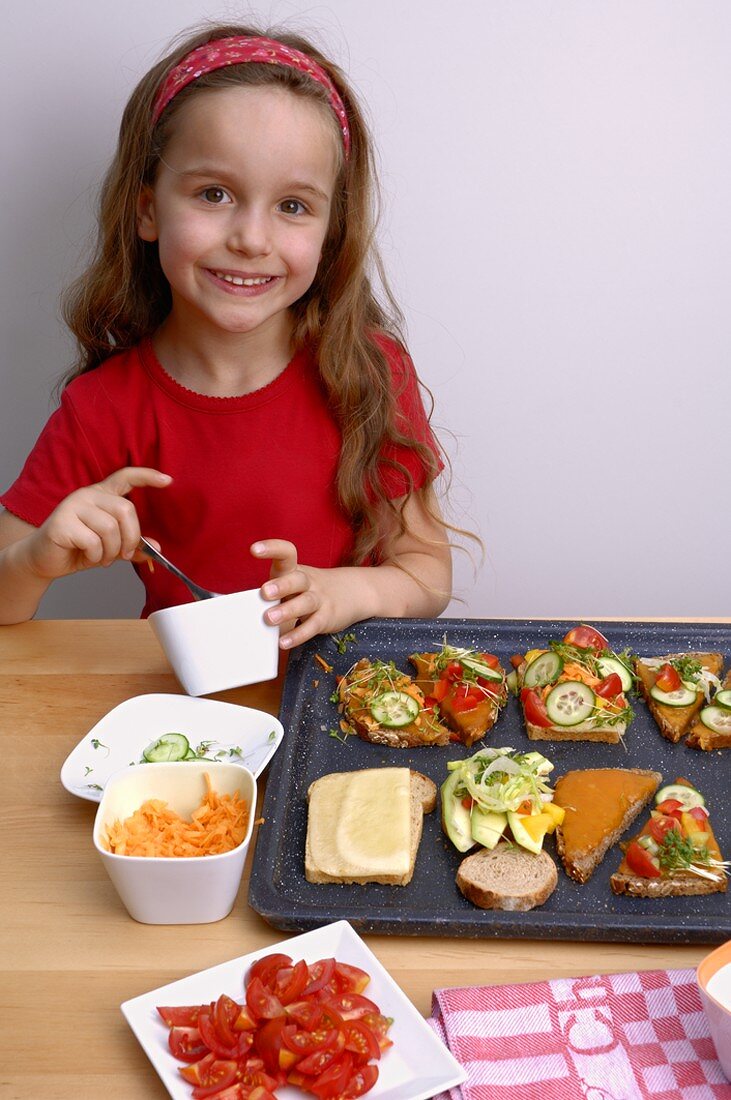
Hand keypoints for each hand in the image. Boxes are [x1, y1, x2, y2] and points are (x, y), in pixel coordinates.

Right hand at [24, 467, 171, 579]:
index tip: (167, 480)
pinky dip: (96, 556)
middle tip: (123, 553)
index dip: (147, 476)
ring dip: (112, 550)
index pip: (126, 477)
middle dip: (131, 537)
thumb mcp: (110, 548)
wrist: (42, 560)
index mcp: (101, 495)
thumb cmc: (77, 549)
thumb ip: (132, 545)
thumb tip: (156, 548)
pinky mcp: (62, 522)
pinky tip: (88, 556)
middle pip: (125, 509)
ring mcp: (72, 506)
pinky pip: (93, 541)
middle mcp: (87, 495)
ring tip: (102, 557)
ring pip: (110, 528)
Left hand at [251, 539, 354, 649]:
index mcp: (296, 570)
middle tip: (264, 592)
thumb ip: (273, 594)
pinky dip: (298, 635)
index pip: (287, 553)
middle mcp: (308, 582)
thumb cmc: (309, 590)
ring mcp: (319, 599)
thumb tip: (241, 613)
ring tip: (270, 619)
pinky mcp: (326, 618)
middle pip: (297, 579)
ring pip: (306, 602)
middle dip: (281, 584)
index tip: (254, 550)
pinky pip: (312, 626)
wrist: (355, 592)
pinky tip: (283, 642)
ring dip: (288, 610)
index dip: (272, 548)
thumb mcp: (294, 582)